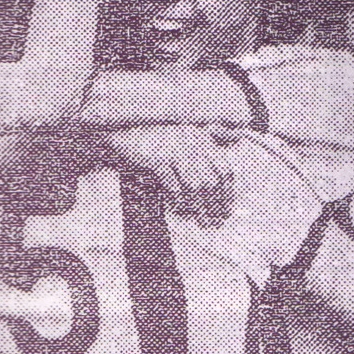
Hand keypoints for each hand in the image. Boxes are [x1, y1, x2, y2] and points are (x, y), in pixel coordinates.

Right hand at [103, 124, 236, 224]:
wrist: (126, 131)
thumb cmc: (157, 140)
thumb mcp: (184, 139)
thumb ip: (207, 147)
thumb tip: (225, 168)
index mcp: (203, 140)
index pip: (224, 170)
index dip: (227, 194)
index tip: (225, 211)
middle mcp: (192, 144)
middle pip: (211, 181)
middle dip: (214, 206)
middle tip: (212, 222)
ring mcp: (175, 151)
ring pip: (195, 186)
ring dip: (198, 207)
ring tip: (199, 220)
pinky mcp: (158, 159)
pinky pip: (173, 186)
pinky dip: (178, 201)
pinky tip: (179, 211)